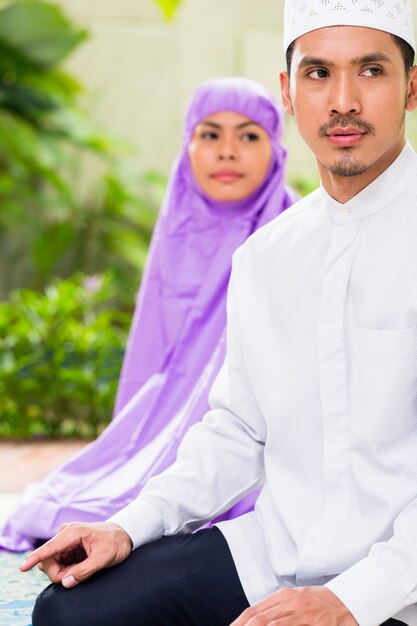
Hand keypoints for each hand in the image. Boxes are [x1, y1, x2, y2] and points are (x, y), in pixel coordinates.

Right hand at [19, 521, 132, 587]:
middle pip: (49, 560)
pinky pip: (60, 561)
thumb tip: (65, 582)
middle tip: (75, 578)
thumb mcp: (104, 558)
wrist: (126, 533)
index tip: (22, 567)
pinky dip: (67, 569)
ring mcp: (66, 539)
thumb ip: (85, 571)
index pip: (49, 548)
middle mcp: (66, 533)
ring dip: (63, 572)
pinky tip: (81, 566)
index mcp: (73, 533)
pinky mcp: (69, 545)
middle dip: (58, 573)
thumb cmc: (116, 543)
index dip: (35, 558)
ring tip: (83, 569)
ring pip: (54, 562)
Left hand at [230, 586, 357, 625]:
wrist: (349, 601)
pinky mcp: (313, 624)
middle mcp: (290, 603)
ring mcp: (302, 615)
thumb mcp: (296, 599)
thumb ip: (277, 608)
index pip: (254, 610)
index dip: (239, 623)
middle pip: (259, 620)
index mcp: (283, 596)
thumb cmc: (320, 602)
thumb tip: (256, 619)